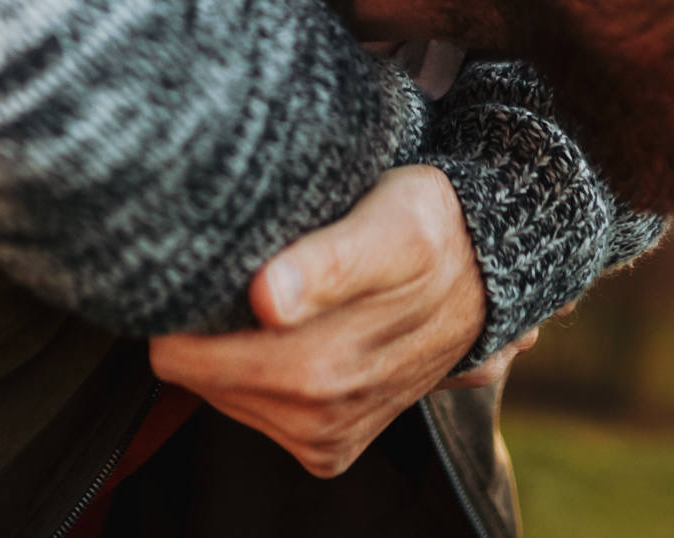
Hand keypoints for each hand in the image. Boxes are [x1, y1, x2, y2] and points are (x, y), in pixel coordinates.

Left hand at [145, 164, 488, 477]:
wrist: (491, 273)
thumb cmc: (432, 232)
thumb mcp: (387, 226)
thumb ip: (326, 265)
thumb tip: (266, 300)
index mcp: (318, 369)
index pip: (182, 355)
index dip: (184, 307)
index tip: (210, 266)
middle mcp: (318, 417)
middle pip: (197, 376)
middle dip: (210, 326)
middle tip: (254, 269)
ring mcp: (323, 438)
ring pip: (221, 394)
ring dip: (237, 347)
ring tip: (282, 294)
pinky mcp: (329, 448)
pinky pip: (256, 413)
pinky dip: (261, 372)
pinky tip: (297, 331)